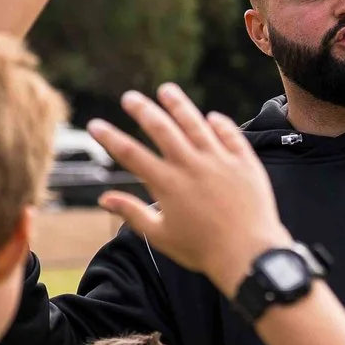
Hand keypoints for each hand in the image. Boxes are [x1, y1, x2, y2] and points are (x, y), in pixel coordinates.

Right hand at [90, 83, 293, 296]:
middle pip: (162, 129)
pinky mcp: (245, 162)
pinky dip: (220, 123)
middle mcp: (191, 166)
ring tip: (166, 90)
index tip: (95, 124)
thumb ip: (132, 213)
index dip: (110, 137)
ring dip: (179, 105)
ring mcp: (220, 160)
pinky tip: (211, 116)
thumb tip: (104, 199)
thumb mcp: (161, 236)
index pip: (131, 154)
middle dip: (142, 110)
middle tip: (130, 97)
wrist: (249, 254)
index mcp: (168, 184)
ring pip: (195, 123)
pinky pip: (230, 135)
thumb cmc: (202, 250)